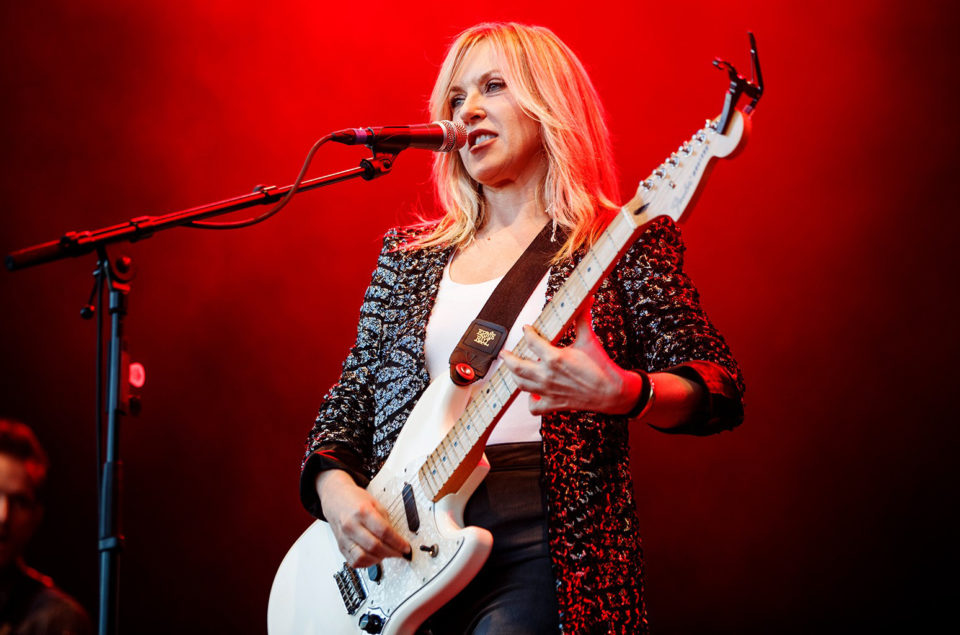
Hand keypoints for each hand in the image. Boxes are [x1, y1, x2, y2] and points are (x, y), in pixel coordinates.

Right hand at [316, 470, 410, 567]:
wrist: (335, 498)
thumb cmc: (355, 499)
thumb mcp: (374, 502)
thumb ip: (385, 520)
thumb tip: (397, 538)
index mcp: (362, 511)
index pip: (383, 531)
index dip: (398, 542)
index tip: (405, 547)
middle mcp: (351, 525)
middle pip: (374, 546)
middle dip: (391, 552)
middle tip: (399, 553)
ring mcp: (344, 537)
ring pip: (363, 557)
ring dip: (379, 559)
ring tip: (387, 554)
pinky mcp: (341, 546)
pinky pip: (354, 562)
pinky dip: (367, 563)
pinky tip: (374, 557)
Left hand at [498, 300, 642, 415]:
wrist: (613, 392)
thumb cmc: (601, 367)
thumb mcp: (589, 339)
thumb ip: (582, 319)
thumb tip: (586, 300)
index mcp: (554, 357)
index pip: (532, 341)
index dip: (527, 333)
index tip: (526, 329)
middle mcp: (547, 375)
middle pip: (518, 366)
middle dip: (508, 358)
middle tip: (504, 353)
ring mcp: (548, 391)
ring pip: (522, 384)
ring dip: (515, 376)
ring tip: (513, 369)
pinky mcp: (554, 403)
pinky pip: (534, 407)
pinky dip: (530, 402)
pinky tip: (531, 395)